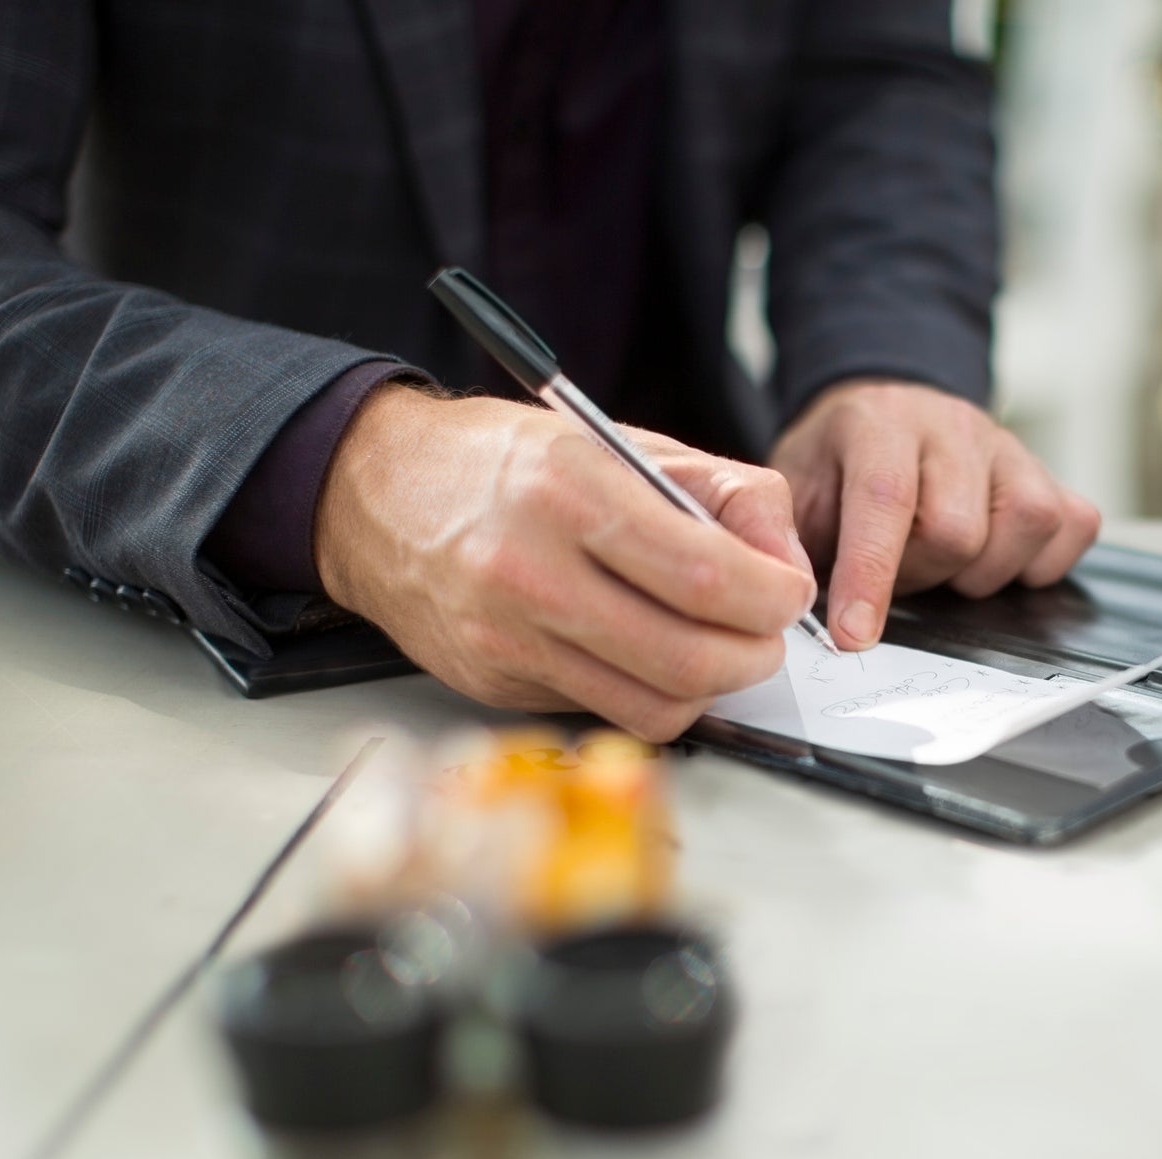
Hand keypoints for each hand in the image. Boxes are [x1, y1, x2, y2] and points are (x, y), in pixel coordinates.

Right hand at [315, 384, 815, 739]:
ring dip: (710, 688)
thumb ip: (722, 494)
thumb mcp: (618, 443)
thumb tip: (787, 563)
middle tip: (764, 634)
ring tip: (716, 649)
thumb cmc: (501, 464)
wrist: (374, 495)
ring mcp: (508, 639)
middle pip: (688, 658)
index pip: (705, 575)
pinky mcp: (495, 684)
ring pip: (654, 706)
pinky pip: (604, 712)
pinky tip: (648, 656)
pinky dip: (649, 695)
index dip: (772, 598)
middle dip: (754, 656)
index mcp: (570, 492)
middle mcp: (532, 570)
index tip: (788, 593)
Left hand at [771, 380, 1100, 650]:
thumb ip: (790, 541)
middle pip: (958, 529)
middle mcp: (951, 426)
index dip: (871, 576)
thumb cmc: (838, 464)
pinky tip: (997, 560)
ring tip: (947, 566)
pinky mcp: (1048, 472)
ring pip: (1025, 526)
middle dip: (921, 576)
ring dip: (982, 571)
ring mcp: (1008, 446)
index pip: (886, 500)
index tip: (854, 637)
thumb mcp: (793, 490)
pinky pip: (1073, 527)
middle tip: (899, 573)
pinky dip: (1040, 563)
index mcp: (879, 424)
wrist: (881, 412)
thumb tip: (798, 600)